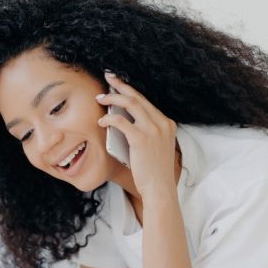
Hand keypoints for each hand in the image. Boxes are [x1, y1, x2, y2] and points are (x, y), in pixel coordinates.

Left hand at [97, 70, 178, 197]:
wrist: (160, 189)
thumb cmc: (154, 172)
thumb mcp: (156, 147)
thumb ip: (145, 133)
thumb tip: (121, 121)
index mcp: (167, 124)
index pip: (146, 102)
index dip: (131, 91)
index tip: (119, 85)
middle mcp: (162, 123)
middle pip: (138, 97)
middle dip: (121, 85)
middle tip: (108, 78)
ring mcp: (153, 129)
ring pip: (130, 103)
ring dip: (112, 97)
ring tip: (100, 98)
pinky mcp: (141, 138)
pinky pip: (120, 121)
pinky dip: (109, 118)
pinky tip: (101, 120)